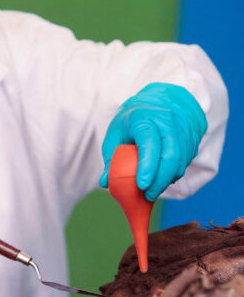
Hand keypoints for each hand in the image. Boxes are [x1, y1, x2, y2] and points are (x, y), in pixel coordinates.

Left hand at [99, 82, 207, 200]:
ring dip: (168, 180)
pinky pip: (186, 161)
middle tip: (148, 195)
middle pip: (171, 154)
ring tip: (154, 191)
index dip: (147, 166)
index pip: (149, 143)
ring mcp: (182, 129)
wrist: (159, 101)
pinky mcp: (191, 138)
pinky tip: (163, 180)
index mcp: (144, 119)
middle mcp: (167, 121)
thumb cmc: (131, 122)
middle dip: (160, 180)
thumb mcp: (115, 135)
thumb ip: (110, 159)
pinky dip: (175, 175)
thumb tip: (105, 183)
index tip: (141, 185)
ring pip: (181, 160)